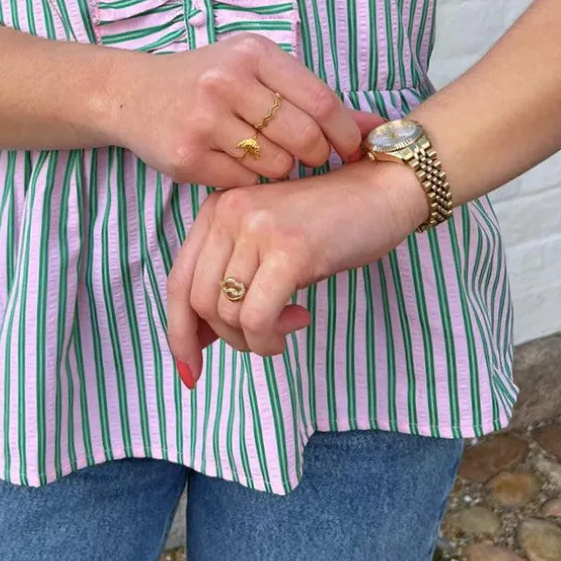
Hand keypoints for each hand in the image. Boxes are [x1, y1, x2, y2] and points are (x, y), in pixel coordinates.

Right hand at [114, 32, 383, 187]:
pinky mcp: (188, 156)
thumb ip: (311, 95)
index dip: (344, 132)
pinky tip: (240, 164)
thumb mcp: (254, 69)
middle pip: (304, 137)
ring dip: (283, 169)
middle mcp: (227, 82)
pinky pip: (245, 181)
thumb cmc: (205, 80)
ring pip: (277, 164)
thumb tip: (377, 126)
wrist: (131, 95)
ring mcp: (205, 121)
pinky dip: (251, 179)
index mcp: (252, 53)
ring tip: (270, 157)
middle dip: (317, 156)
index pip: (321, 101)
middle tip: (312, 160)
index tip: (349, 148)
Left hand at [166, 159, 428, 378]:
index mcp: (216, 208)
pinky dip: (271, 337)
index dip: (180, 332)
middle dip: (227, 338)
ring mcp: (257, 229)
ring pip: (227, 314)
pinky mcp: (289, 251)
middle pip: (197, 301)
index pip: (177, 281)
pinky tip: (299, 321)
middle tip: (265, 338)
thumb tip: (197, 342)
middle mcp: (228, 212)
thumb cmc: (328, 223)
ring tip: (290, 322)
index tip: (190, 369)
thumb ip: (230, 279)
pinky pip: (257, 319)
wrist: (382, 190)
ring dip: (256, 338)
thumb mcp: (266, 244)